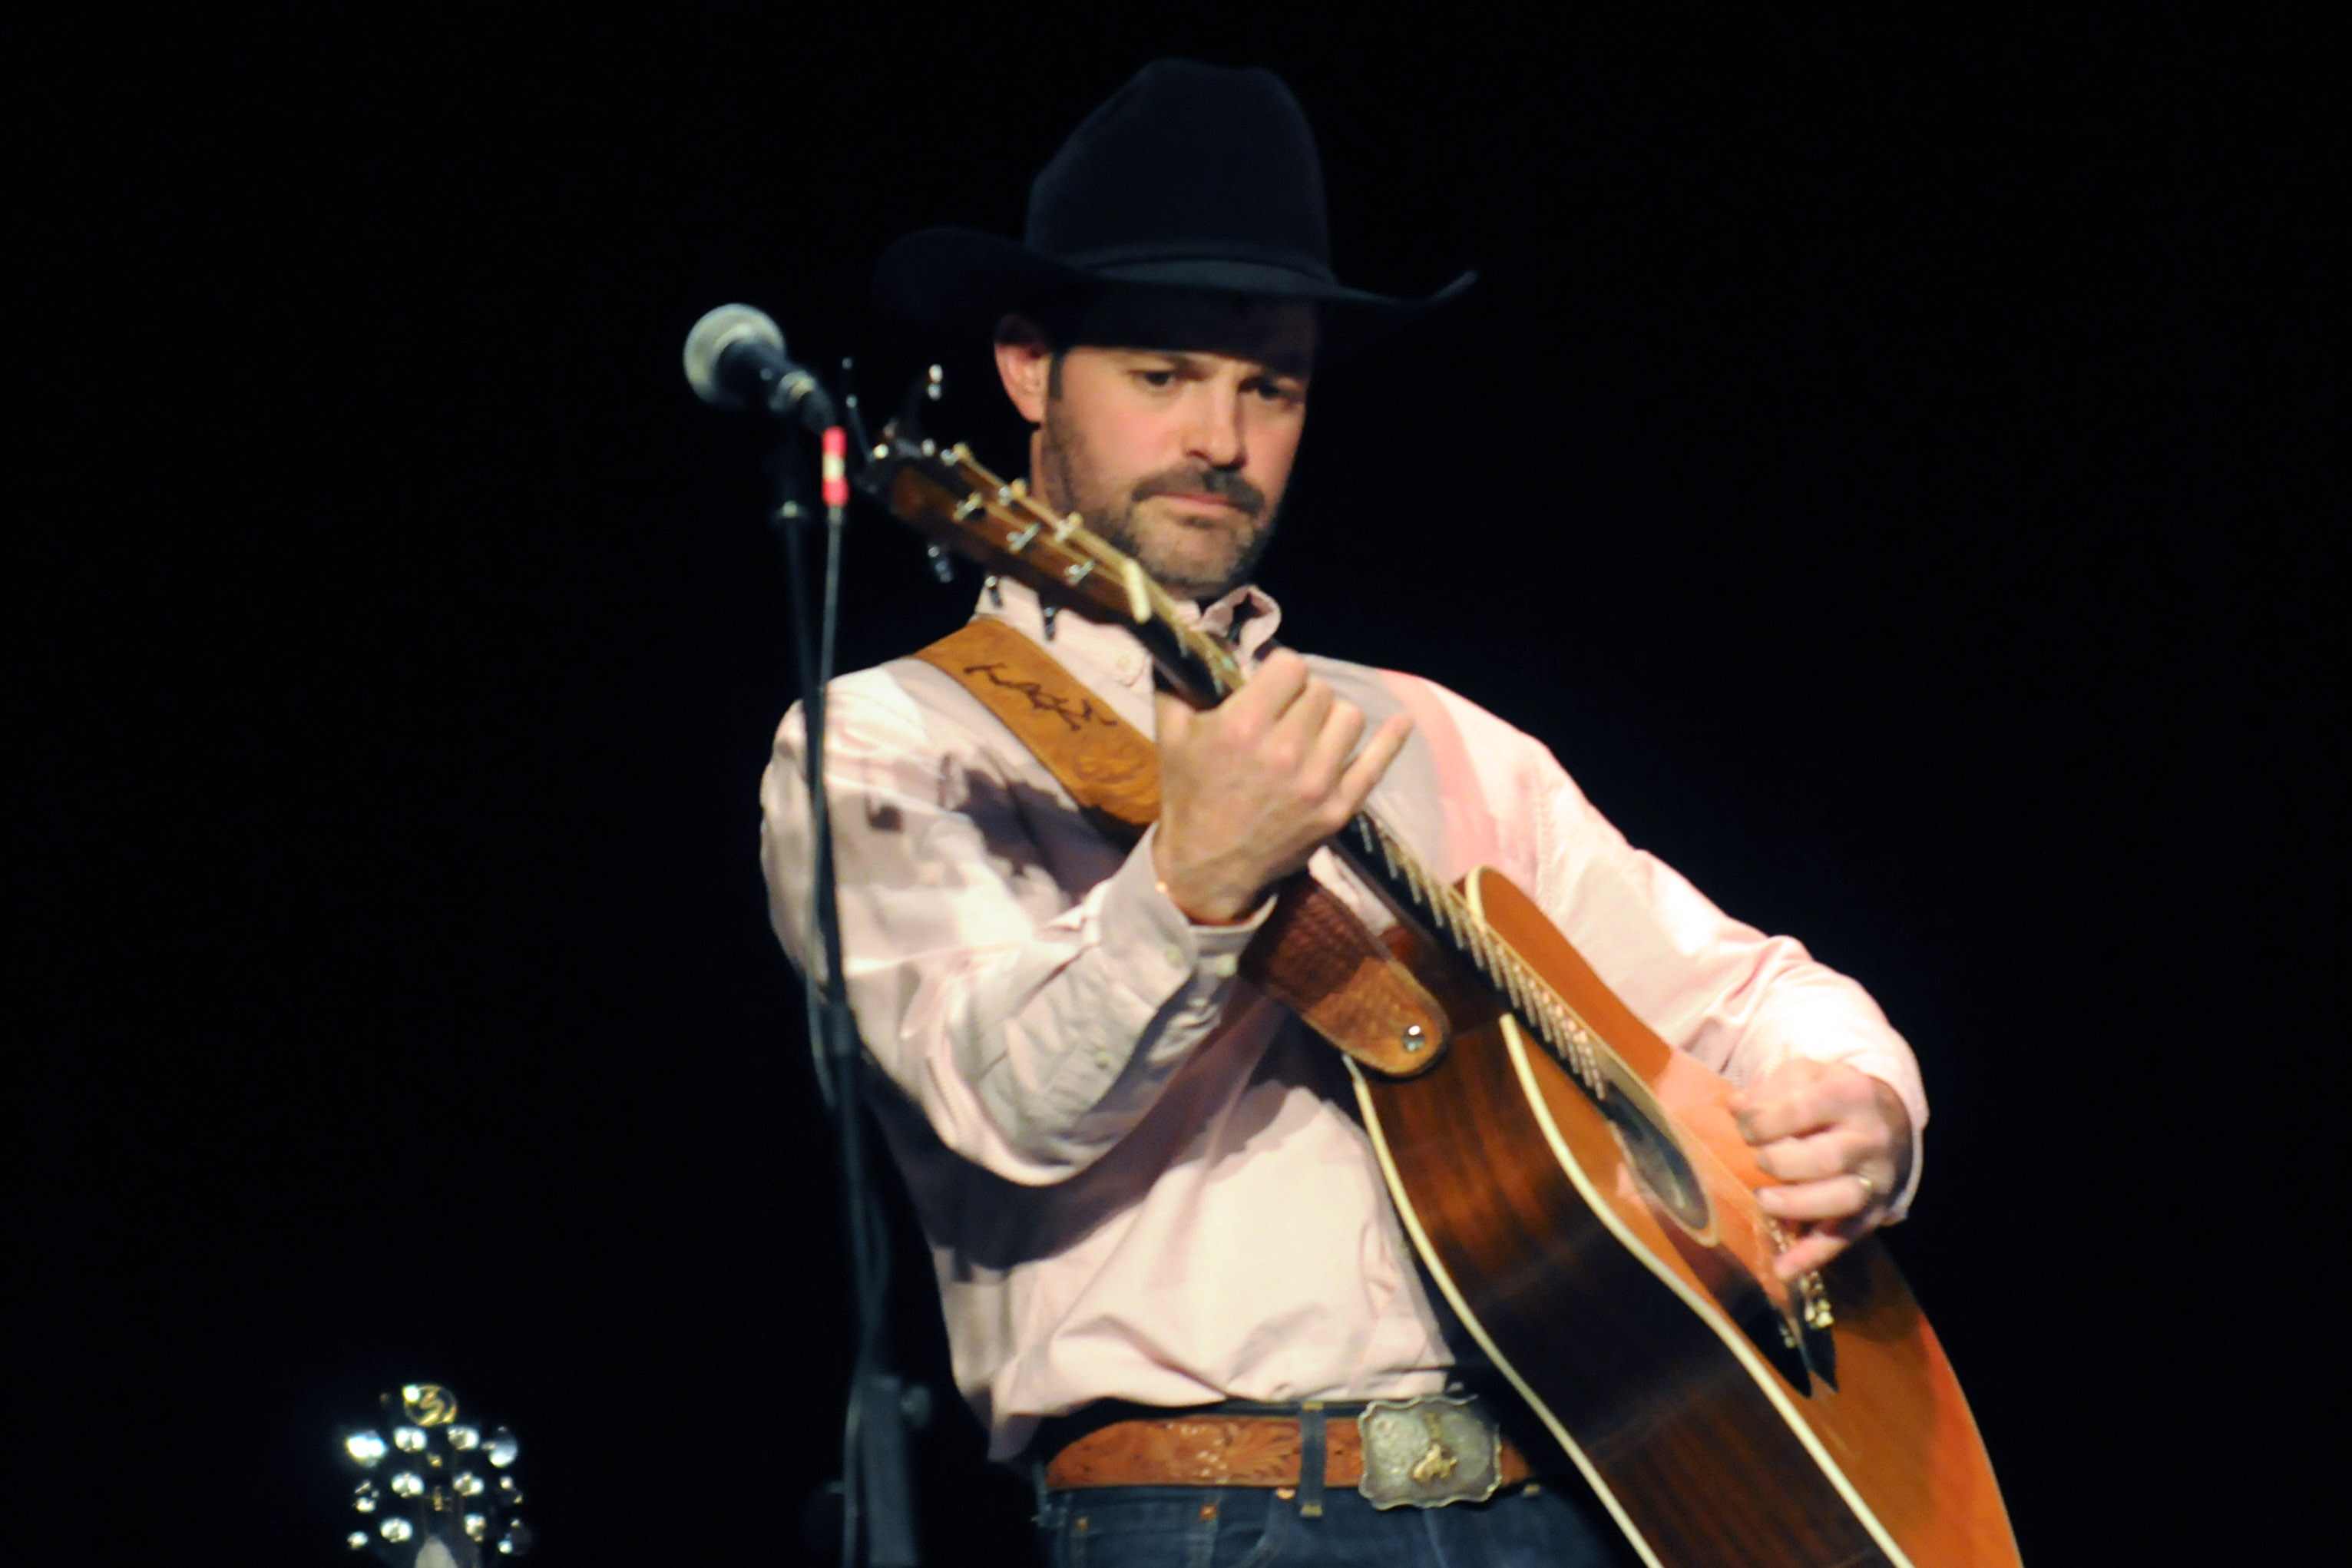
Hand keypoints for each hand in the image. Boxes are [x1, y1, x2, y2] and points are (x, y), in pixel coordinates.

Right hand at [1151, 650, 1412, 923]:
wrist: (1208, 868)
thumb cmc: (1188, 796)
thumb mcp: (1169, 734)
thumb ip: (1179, 680)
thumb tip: (1194, 635)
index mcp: (1243, 726)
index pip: (1291, 665)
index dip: (1280, 671)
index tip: (1271, 684)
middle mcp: (1285, 750)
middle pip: (1320, 690)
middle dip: (1301, 696)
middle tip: (1285, 714)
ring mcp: (1317, 782)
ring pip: (1349, 717)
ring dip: (1330, 718)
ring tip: (1310, 732)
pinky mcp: (1338, 808)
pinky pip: (1377, 762)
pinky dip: (1391, 739)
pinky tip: (1400, 722)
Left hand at [1729, 1058, 1913, 1281]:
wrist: (1888, 1118)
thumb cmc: (1831, 1095)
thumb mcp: (1806, 1075)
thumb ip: (1771, 1088)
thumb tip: (1738, 1107)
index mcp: (1851, 1094)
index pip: (1803, 1108)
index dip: (1764, 1121)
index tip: (1745, 1127)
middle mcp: (1870, 1138)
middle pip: (1826, 1158)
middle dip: (1780, 1162)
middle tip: (1760, 1161)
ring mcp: (1875, 1179)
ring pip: (1841, 1199)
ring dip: (1796, 1205)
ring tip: (1764, 1200)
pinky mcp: (1872, 1213)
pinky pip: (1844, 1238)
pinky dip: (1813, 1256)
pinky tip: (1783, 1270)